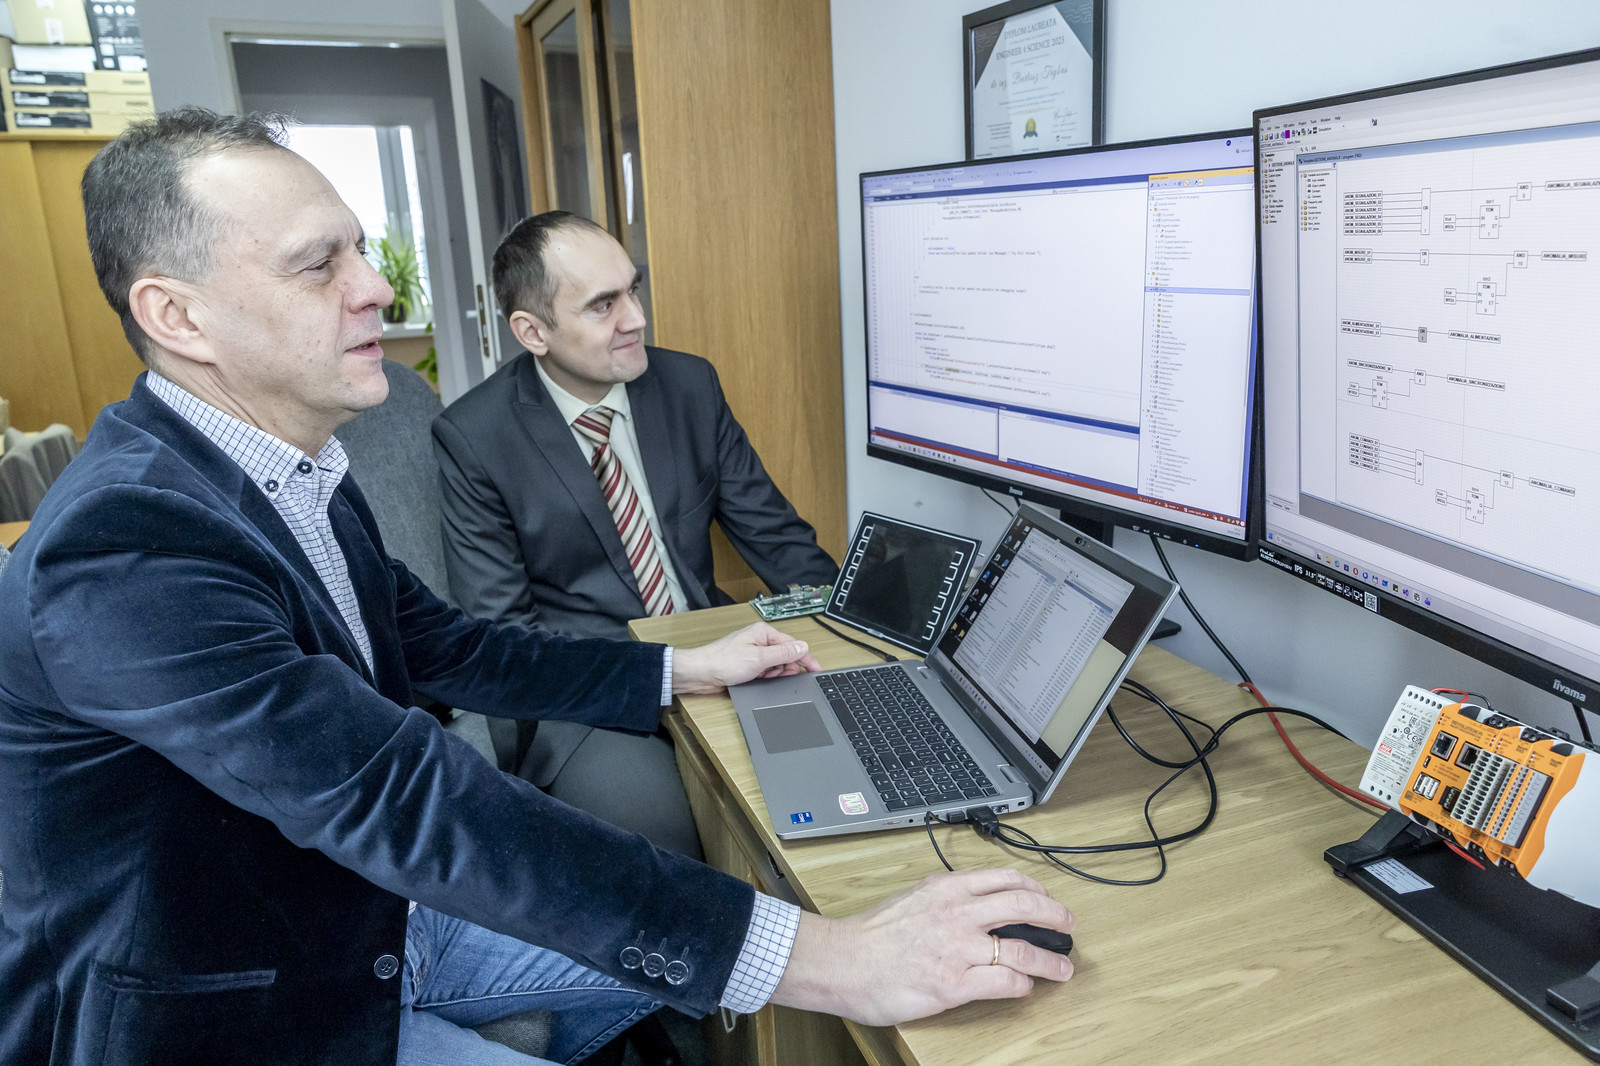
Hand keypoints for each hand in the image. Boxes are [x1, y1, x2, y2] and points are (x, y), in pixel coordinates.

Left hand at [671, 621, 822, 694]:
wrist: (701, 673)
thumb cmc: (722, 662)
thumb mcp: (758, 659)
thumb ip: (783, 653)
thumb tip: (803, 647)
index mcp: (764, 632)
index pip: (794, 645)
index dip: (806, 658)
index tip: (817, 669)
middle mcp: (760, 640)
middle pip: (787, 656)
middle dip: (784, 668)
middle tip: (775, 675)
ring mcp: (755, 652)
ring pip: (777, 665)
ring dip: (774, 674)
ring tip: (761, 676)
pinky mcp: (749, 663)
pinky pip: (767, 671)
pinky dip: (765, 677)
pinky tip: (757, 679)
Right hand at [769, 868, 1074, 1025]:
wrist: (843, 962)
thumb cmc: (871, 934)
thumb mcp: (913, 897)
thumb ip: (946, 897)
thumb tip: (975, 901)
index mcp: (948, 888)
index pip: (1006, 878)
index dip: (1036, 888)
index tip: (1047, 896)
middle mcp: (958, 913)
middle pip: (1025, 905)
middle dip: (1055, 915)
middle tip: (1068, 925)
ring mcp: (958, 949)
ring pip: (1023, 948)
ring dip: (1050, 960)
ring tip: (1063, 967)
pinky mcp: (954, 983)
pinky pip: (1005, 982)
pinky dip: (1022, 985)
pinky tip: (1024, 987)